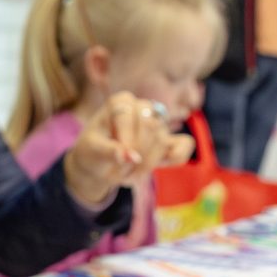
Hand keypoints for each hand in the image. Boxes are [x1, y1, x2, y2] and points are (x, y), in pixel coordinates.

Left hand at [62, 91, 174, 207]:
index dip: (129, 142)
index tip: (119, 160)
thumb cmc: (92, 151)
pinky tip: (159, 167)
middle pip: (152, 127)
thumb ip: (108, 151)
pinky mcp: (170, 139)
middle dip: (138, 154)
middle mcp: (142, 107)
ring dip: (147, 164)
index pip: (133, 117)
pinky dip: (175, 159)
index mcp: (121, 102)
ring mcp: (158, 123)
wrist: (99, 163)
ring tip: (129, 174)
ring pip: (163, 141)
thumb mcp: (91, 150)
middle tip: (122, 172)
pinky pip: (184, 146)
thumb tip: (129, 156)